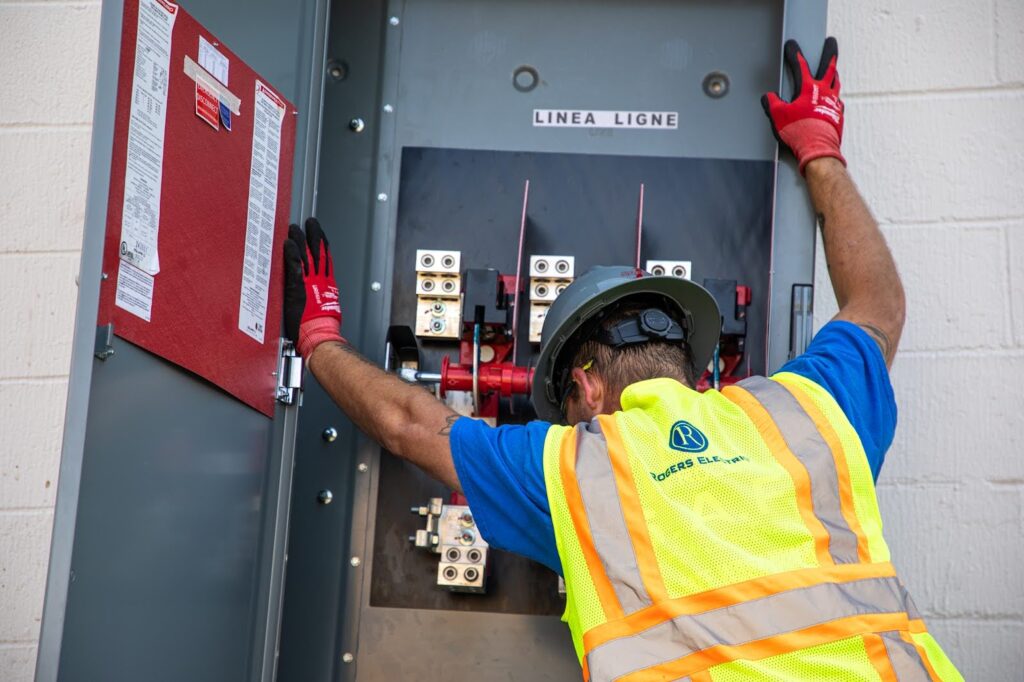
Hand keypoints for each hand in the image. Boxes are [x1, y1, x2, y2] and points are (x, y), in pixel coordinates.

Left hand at [283, 218, 343, 358]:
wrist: (319, 334)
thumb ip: (321, 297)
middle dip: (315, 235)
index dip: (324, 245)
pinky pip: (294, 267)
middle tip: (312, 223)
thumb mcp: (326, 307)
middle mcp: (319, 280)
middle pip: (318, 252)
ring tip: (295, 227)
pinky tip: (288, 243)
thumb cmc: (321, 327)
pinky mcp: (296, 288)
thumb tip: (319, 295)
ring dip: (301, 239)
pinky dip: (291, 254)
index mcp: (327, 285)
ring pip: (306, 256)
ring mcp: (308, 283)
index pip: (326, 259)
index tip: (321, 234)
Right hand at [762, 37, 844, 174]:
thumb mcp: (778, 116)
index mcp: (808, 89)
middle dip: (829, 52)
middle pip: (828, 66)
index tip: (792, 45)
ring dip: (833, 74)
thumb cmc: (800, 132)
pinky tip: (834, 99)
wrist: (818, 148)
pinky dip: (834, 97)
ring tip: (834, 69)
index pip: (800, 65)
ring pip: (835, 82)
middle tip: (831, 42)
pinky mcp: (837, 114)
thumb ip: (772, 103)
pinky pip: (837, 101)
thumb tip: (768, 98)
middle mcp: (823, 92)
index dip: (794, 53)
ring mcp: (833, 102)